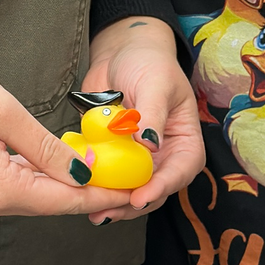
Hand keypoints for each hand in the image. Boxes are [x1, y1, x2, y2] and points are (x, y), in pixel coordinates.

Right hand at [0, 40, 119, 219]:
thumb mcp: (0, 110)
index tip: (137, 188)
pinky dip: (36, 179)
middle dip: (89, 190)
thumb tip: (84, 170)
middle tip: (127, 174)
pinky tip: (54, 161)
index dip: (104, 194)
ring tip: (101, 166)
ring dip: (63, 184)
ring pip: (30, 198)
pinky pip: (9, 190)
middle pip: (50, 204)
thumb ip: (44, 146)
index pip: (66, 200)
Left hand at [76, 16, 203, 223]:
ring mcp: (137, 158)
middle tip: (110, 210)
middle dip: (133, 204)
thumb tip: (149, 146)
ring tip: (94, 212)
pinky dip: (97, 188)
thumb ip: (152, 115)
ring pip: (130, 189)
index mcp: (184, 139)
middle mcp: (163, 154)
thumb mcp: (155, 83)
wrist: (120, 52)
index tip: (141, 196)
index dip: (162, 187)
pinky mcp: (114, 156)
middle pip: (154, 188)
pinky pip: (107, 177)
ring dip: (113, 203)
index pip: (181, 170)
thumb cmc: (147, 62)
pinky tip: (81, 193)